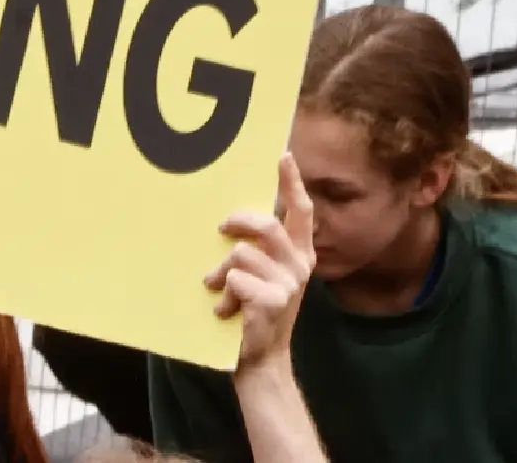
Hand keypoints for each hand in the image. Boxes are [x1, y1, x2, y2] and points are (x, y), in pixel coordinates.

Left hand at [206, 153, 315, 371]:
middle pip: (266, 225)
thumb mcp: (264, 275)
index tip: (283, 156)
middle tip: (220, 229)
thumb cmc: (256, 310)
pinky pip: (235, 279)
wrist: (261, 359)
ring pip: (242, 253)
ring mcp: (288, 284)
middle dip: (238, 221)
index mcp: (300, 254)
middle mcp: (300, 265)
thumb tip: (232, 216)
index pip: (301, 211)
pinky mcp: (272, 301)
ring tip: (215, 287)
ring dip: (220, 271)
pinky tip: (225, 311)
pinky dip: (223, 294)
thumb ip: (259, 248)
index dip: (292, 182)